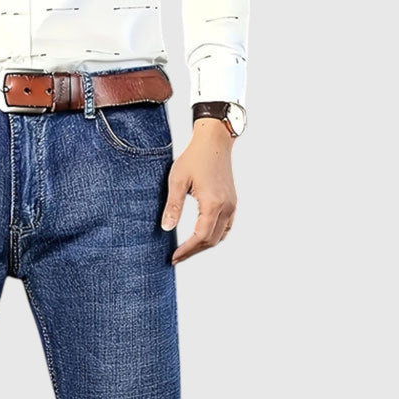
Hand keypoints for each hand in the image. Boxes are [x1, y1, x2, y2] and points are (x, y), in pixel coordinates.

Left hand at [162, 119, 236, 263]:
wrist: (214, 140)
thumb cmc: (194, 157)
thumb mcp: (177, 180)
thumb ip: (173, 206)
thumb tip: (166, 228)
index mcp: (213, 203)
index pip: (200, 237)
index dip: (187, 250)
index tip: (173, 258)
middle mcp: (226, 207)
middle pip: (211, 240)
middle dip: (193, 251)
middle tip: (176, 257)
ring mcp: (232, 205)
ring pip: (220, 236)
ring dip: (203, 245)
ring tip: (186, 250)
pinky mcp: (232, 202)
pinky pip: (225, 227)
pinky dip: (213, 236)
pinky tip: (200, 237)